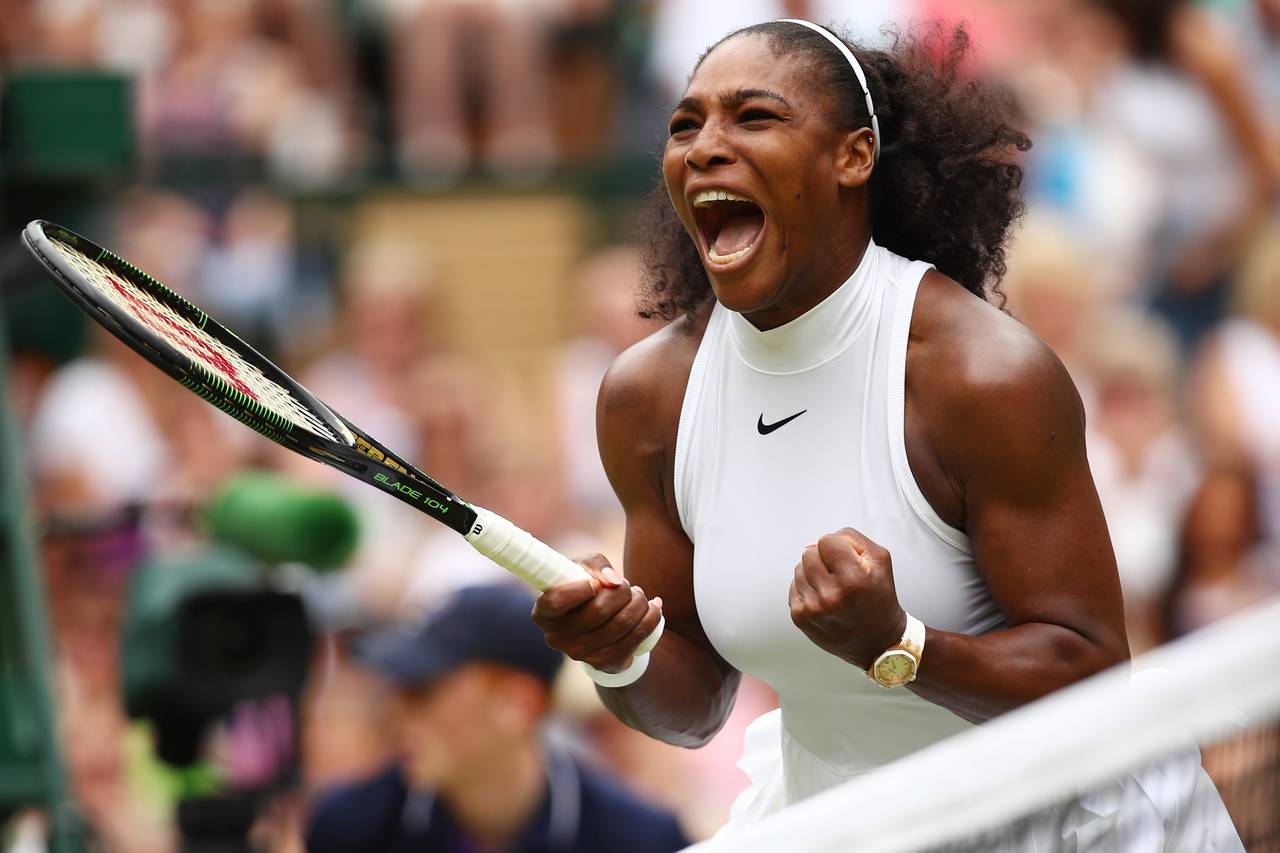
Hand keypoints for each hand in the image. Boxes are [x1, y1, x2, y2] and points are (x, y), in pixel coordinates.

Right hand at [532, 554, 662, 673]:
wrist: (597, 625)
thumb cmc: (585, 587)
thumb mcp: (583, 568)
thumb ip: (595, 564)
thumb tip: (614, 582)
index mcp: (543, 613)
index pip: (555, 602)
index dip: (579, 589)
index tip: (594, 583)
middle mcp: (556, 638)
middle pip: (599, 610)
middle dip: (622, 591)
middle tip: (626, 586)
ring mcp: (579, 654)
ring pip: (622, 624)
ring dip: (639, 603)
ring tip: (639, 595)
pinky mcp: (603, 664)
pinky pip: (636, 639)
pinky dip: (651, 619)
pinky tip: (654, 608)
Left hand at [789, 528, 906, 670]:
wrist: (877, 640)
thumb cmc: (879, 597)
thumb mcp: (879, 559)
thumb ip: (848, 537)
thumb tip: (812, 542)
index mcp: (853, 580)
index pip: (826, 540)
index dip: (838, 547)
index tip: (848, 561)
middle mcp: (831, 596)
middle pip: (809, 553)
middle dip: (824, 559)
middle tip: (841, 576)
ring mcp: (813, 608)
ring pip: (799, 568)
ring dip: (814, 574)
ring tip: (834, 589)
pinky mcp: (800, 617)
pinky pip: (794, 585)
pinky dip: (807, 588)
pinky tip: (824, 600)